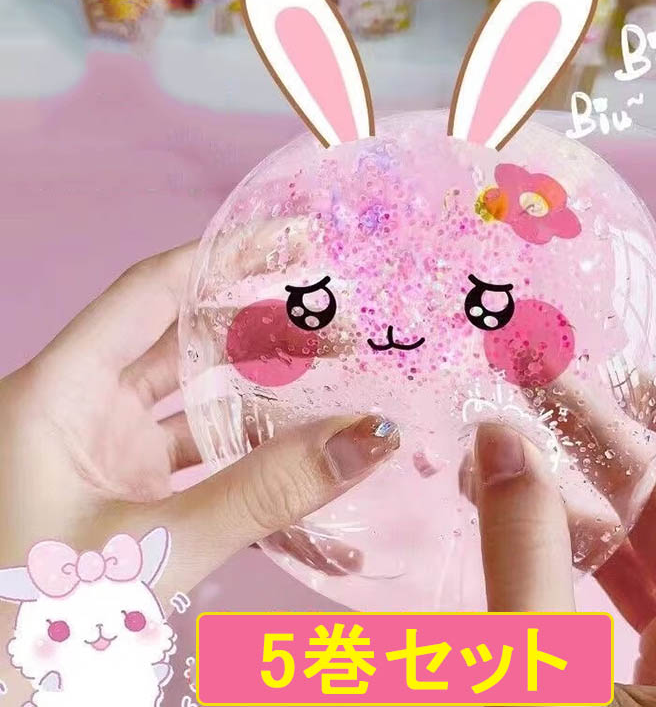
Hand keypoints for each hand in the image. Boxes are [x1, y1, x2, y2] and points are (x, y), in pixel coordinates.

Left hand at [0, 243, 398, 692]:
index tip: (299, 240)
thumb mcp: (157, 546)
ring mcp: (107, 452)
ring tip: (338, 388)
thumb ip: (265, 494)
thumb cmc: (44, 617)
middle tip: (340, 326)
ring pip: (197, 402)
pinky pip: (201, 461)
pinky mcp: (130, 492)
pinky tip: (305, 475)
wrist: (4, 699)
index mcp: (59, 392)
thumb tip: (372, 437)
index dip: (226, 256)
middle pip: (184, 341)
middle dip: (262, 329)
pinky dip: (250, 463)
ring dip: (263, 397)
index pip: (152, 291)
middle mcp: (82, 408)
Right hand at [473, 379, 655, 705]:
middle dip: (611, 450)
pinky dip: (588, 554)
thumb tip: (500, 438)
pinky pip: (645, 594)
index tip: (630, 386)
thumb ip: (523, 556)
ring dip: (586, 500)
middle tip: (539, 397)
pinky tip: (525, 522)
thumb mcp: (537, 679)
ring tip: (506, 458)